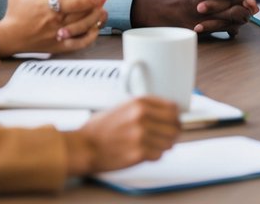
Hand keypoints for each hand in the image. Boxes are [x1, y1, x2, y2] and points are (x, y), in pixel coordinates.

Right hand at [0, 0, 107, 54]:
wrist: (10, 36)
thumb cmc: (16, 9)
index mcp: (45, 6)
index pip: (73, 2)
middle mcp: (54, 22)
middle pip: (82, 14)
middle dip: (97, 5)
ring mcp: (58, 36)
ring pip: (84, 28)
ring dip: (96, 17)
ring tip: (103, 8)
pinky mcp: (60, 47)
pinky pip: (80, 43)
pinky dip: (91, 36)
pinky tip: (96, 26)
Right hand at [63, 97, 180, 174]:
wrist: (84, 147)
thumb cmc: (98, 129)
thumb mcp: (122, 107)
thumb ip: (143, 108)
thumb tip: (164, 113)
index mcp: (139, 103)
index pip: (172, 108)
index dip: (175, 116)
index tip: (173, 120)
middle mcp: (142, 117)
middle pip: (175, 125)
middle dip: (172, 132)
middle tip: (167, 136)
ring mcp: (141, 135)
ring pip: (169, 142)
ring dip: (164, 145)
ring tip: (153, 145)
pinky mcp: (139, 153)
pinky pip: (159, 155)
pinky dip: (154, 155)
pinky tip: (145, 152)